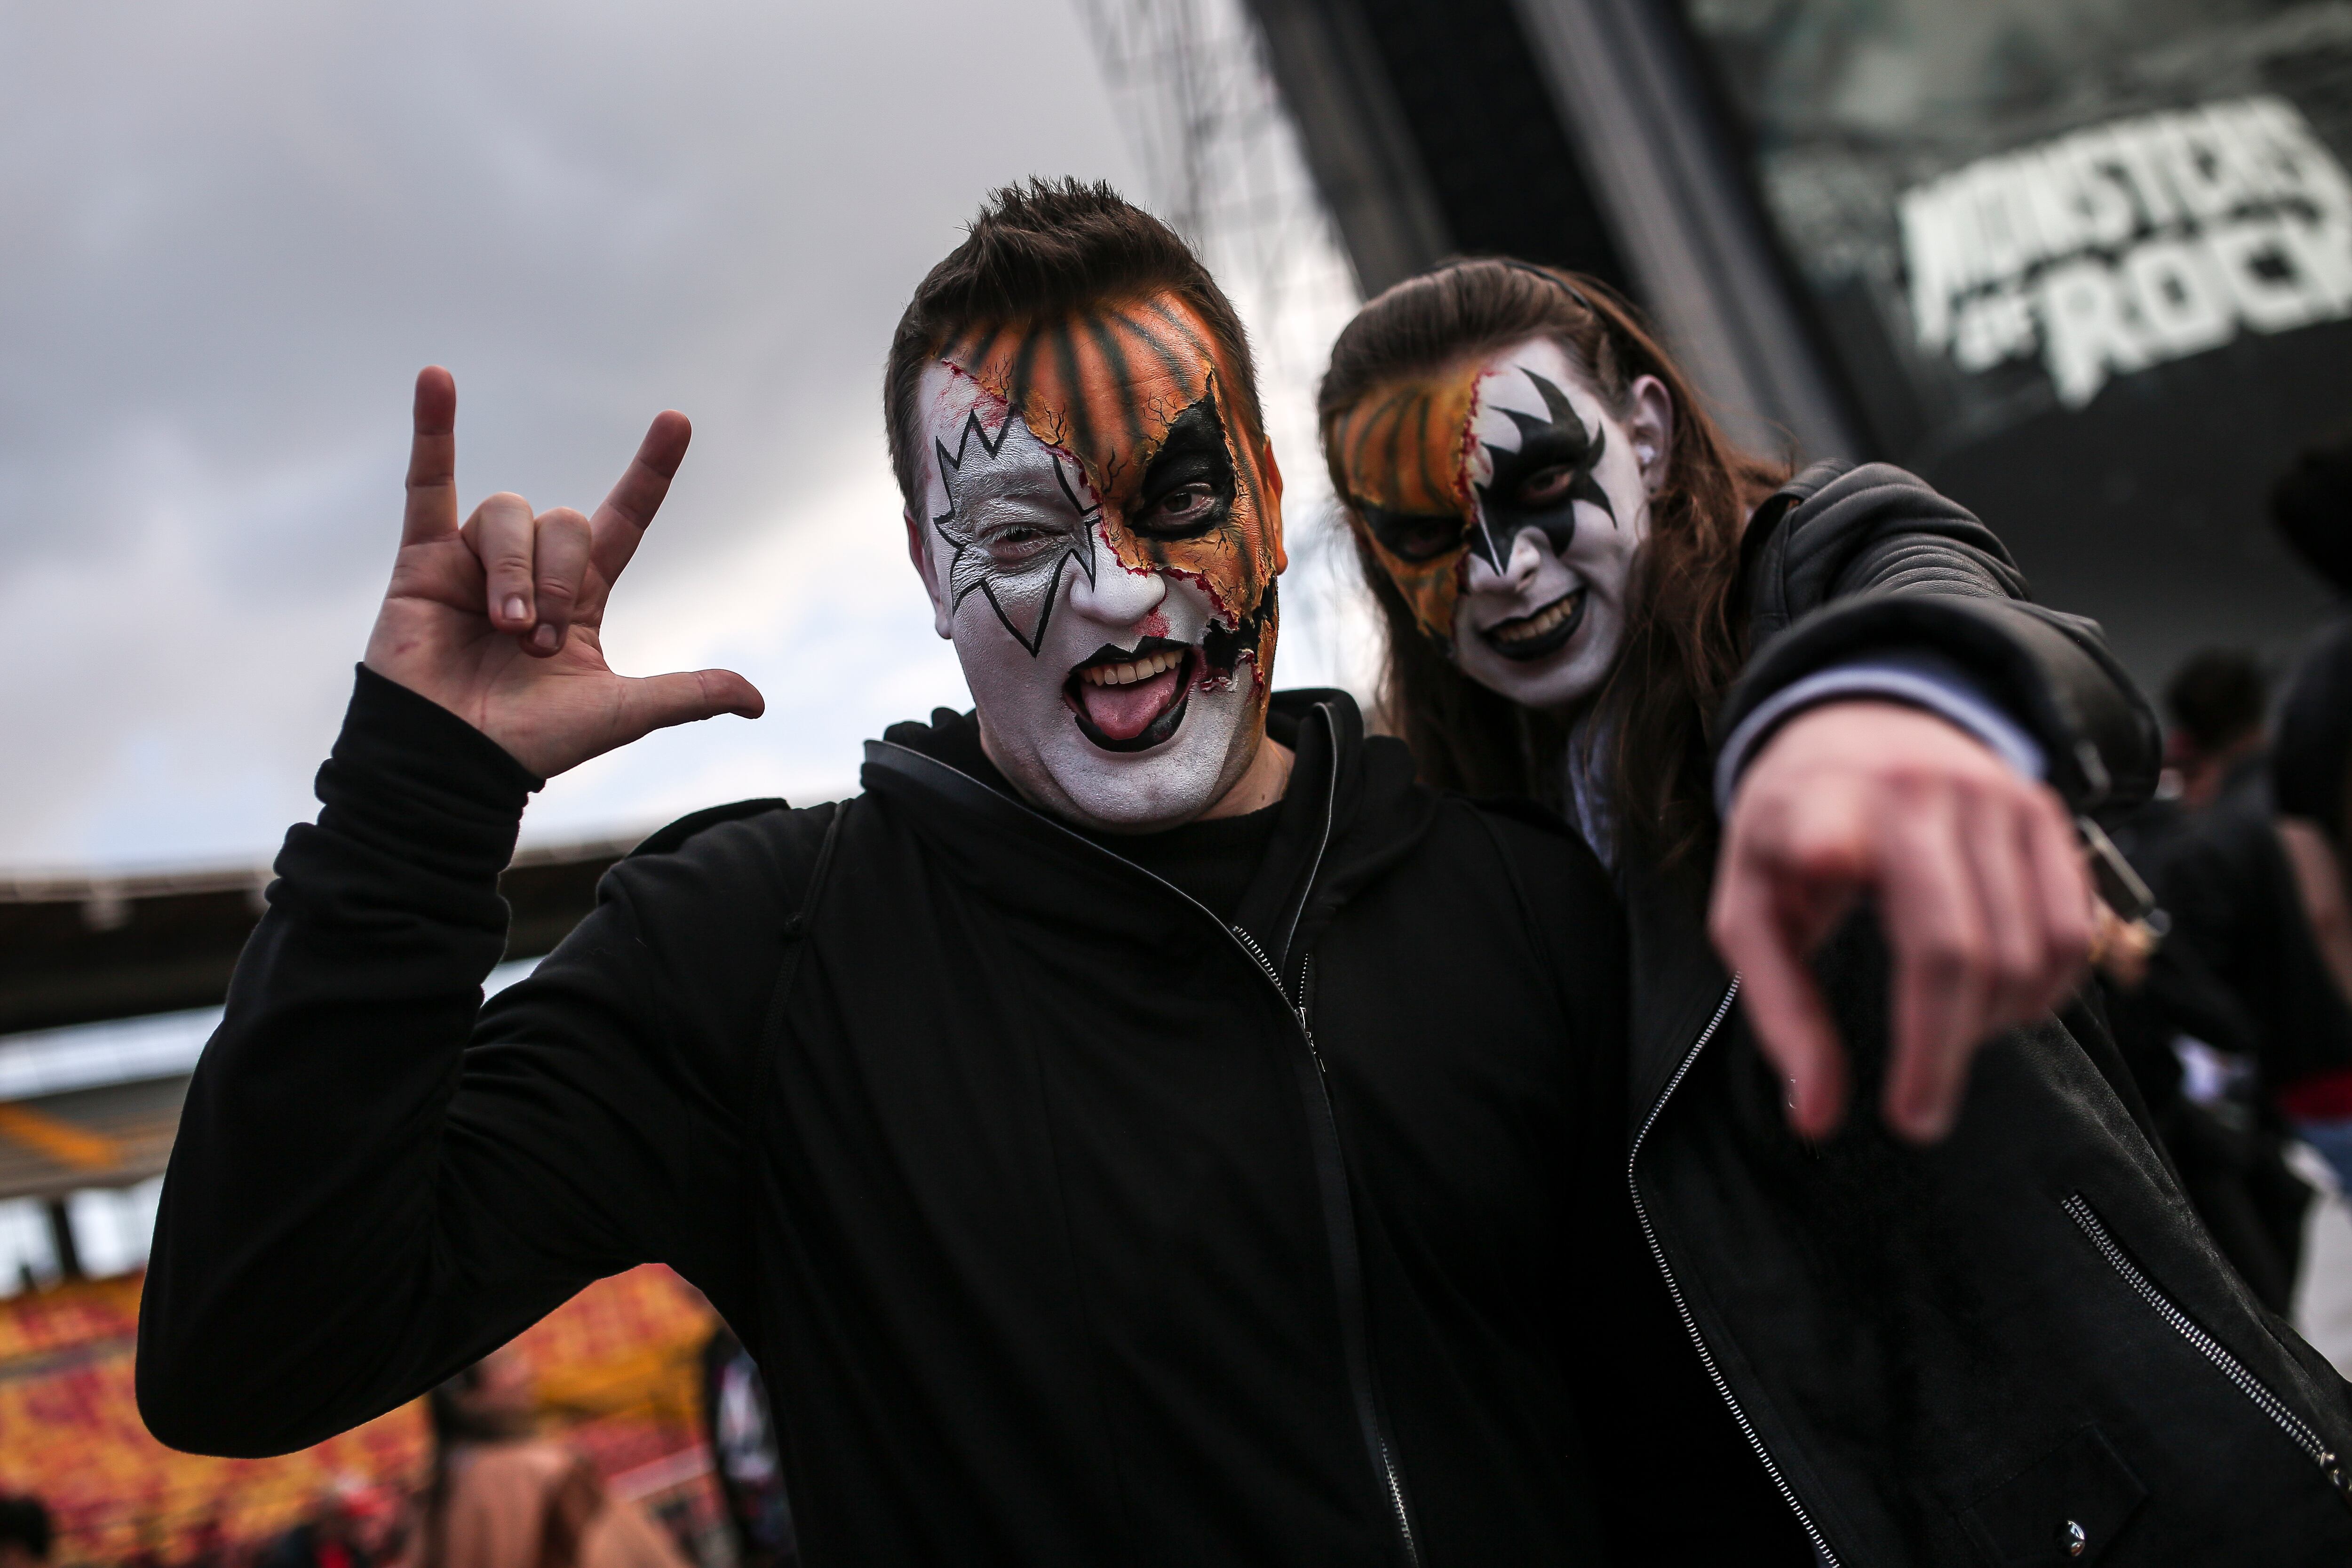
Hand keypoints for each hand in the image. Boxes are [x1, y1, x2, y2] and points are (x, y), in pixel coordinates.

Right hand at [364, 367, 762, 777]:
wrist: (452, 761)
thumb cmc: (531, 743)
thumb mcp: (620, 712)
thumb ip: (686, 695)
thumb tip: (757, 702)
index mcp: (582, 598)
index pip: (624, 519)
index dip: (650, 473)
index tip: (676, 422)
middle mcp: (532, 571)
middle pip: (565, 522)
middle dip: (558, 580)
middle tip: (534, 642)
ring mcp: (475, 561)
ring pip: (510, 514)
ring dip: (514, 570)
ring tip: (501, 628)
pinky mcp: (422, 562)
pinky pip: (427, 484)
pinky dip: (432, 432)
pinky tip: (435, 379)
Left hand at [1709, 700, 2093, 1143]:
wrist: (1857, 724)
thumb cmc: (1791, 834)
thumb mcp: (1749, 907)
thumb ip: (1779, 1008)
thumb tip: (1817, 1117)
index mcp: (1822, 804)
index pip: (1831, 839)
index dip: (1831, 857)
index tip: (1826, 878)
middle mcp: (1916, 791)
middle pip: (1953, 948)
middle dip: (1939, 1052)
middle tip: (1917, 1118)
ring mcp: (1993, 796)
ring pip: (2022, 952)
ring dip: (1991, 1023)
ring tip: (1944, 1039)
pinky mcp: (2046, 810)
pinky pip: (2071, 932)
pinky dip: (2045, 990)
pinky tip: (1999, 1005)